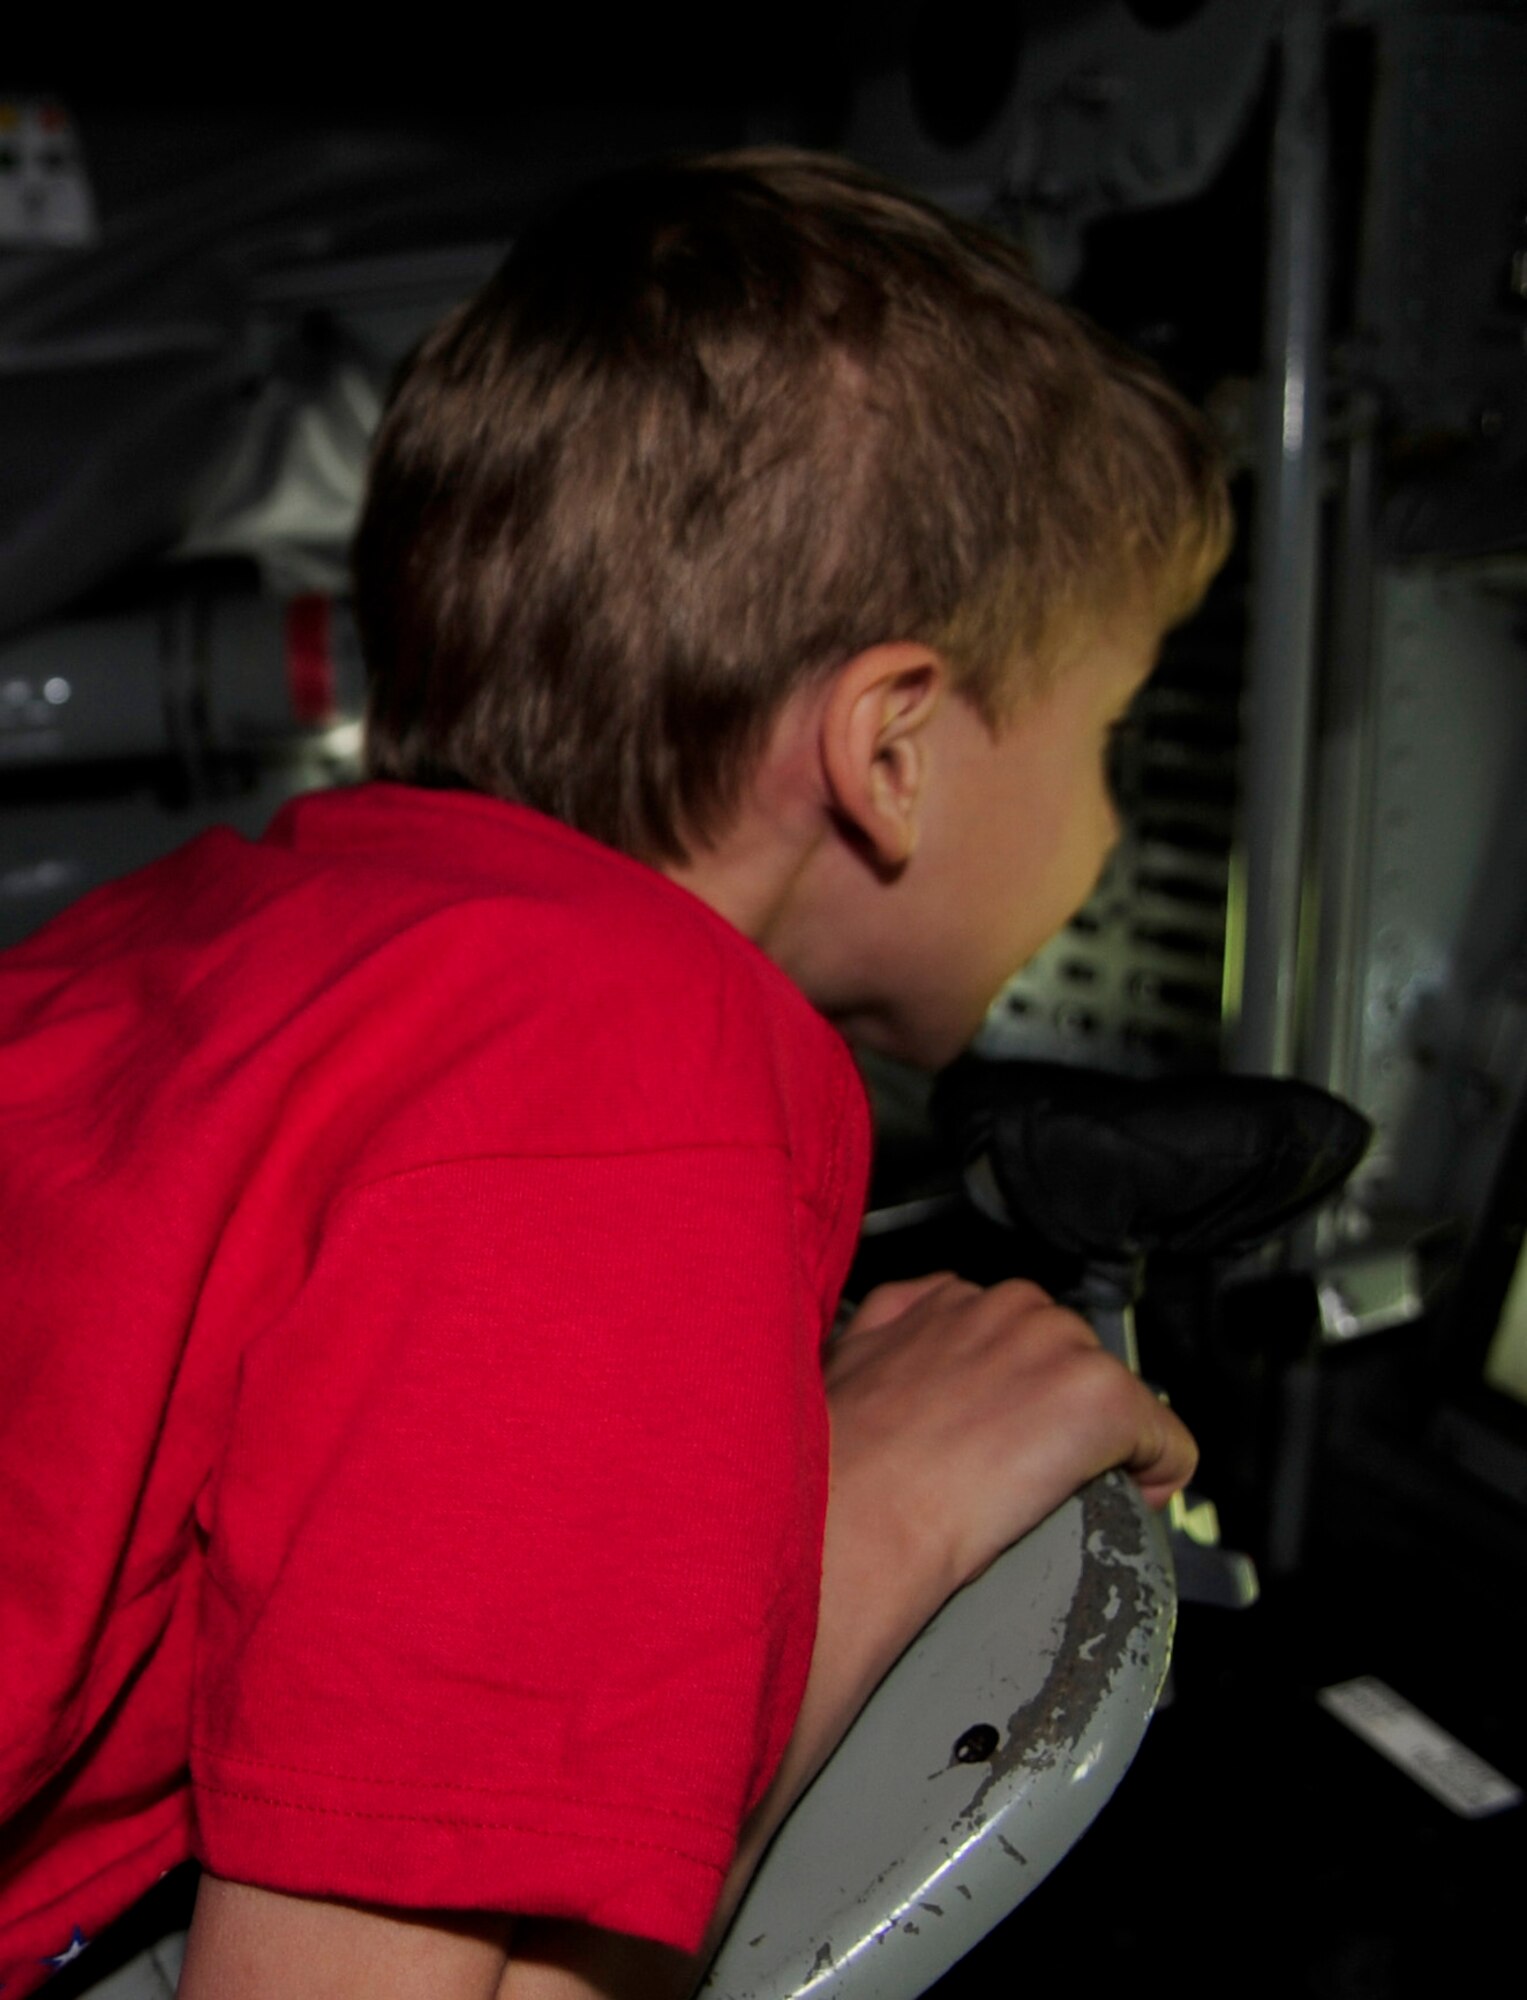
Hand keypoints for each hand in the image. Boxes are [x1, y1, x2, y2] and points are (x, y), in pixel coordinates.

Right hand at [825, 1273, 1197, 1605]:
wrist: (856, 1516)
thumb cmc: (837, 1464)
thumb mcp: (844, 1366)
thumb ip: (884, 1336)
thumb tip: (892, 1350)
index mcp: (952, 1298)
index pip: (1019, 1332)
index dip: (1019, 1394)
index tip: (1004, 1440)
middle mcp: (1011, 1306)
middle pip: (1071, 1362)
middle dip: (1054, 1415)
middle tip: (1018, 1478)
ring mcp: (1061, 1346)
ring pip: (1117, 1398)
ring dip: (1100, 1445)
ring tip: (1054, 1497)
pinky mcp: (1101, 1397)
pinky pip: (1167, 1443)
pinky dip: (1156, 1480)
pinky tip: (1122, 1506)